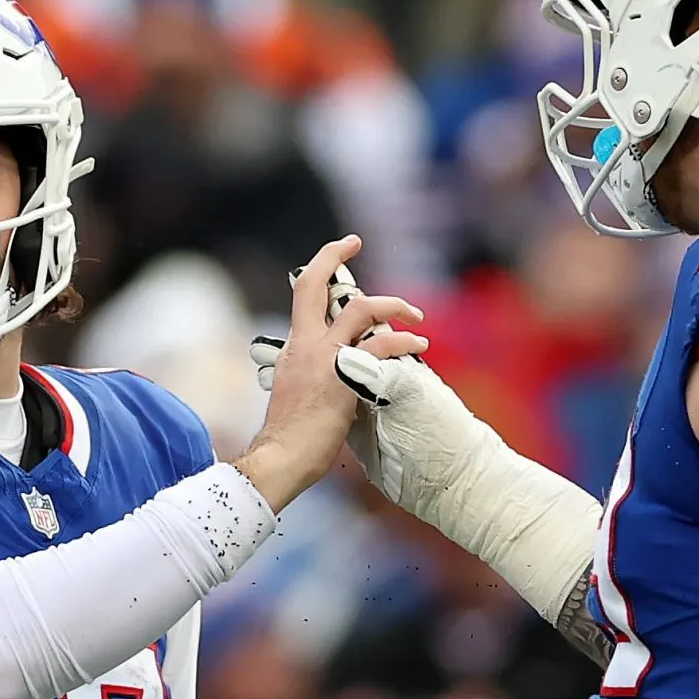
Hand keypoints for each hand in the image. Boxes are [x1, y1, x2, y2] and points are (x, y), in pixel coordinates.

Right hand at [232, 237, 423, 511]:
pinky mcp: (344, 377)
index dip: (320, 266)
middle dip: (334, 254)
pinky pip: (381, 347)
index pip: (302, 295)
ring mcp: (324, 358)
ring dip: (392, 305)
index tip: (339, 249)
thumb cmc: (290, 436)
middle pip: (315, 284)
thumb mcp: (298, 393)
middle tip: (355, 241)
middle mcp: (306, 345)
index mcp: (295, 347)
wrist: (281, 458)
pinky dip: (402, 342)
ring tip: (415, 316)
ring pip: (360, 310)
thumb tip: (332, 375)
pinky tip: (417, 346)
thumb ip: (313, 374)